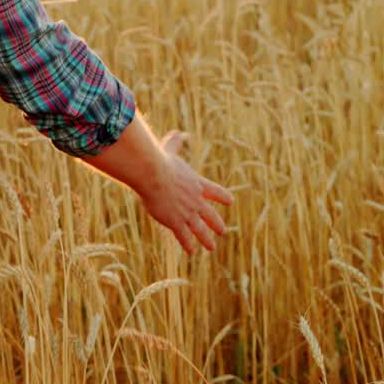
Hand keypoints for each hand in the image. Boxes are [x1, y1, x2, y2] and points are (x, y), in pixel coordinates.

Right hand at [138, 131, 234, 254]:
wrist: (152, 174)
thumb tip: (180, 132)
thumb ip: (175, 143)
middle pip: (210, 214)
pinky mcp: (176, 221)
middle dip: (216, 223)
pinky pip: (184, 236)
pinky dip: (189, 244)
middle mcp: (195, 200)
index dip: (222, 196)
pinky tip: (192, 252)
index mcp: (196, 183)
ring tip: (212, 247)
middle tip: (222, 231)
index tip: (230, 201)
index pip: (214, 191)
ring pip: (200, 229)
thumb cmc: (159, 161)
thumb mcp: (169, 150)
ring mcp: (187, 212)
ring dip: (206, 239)